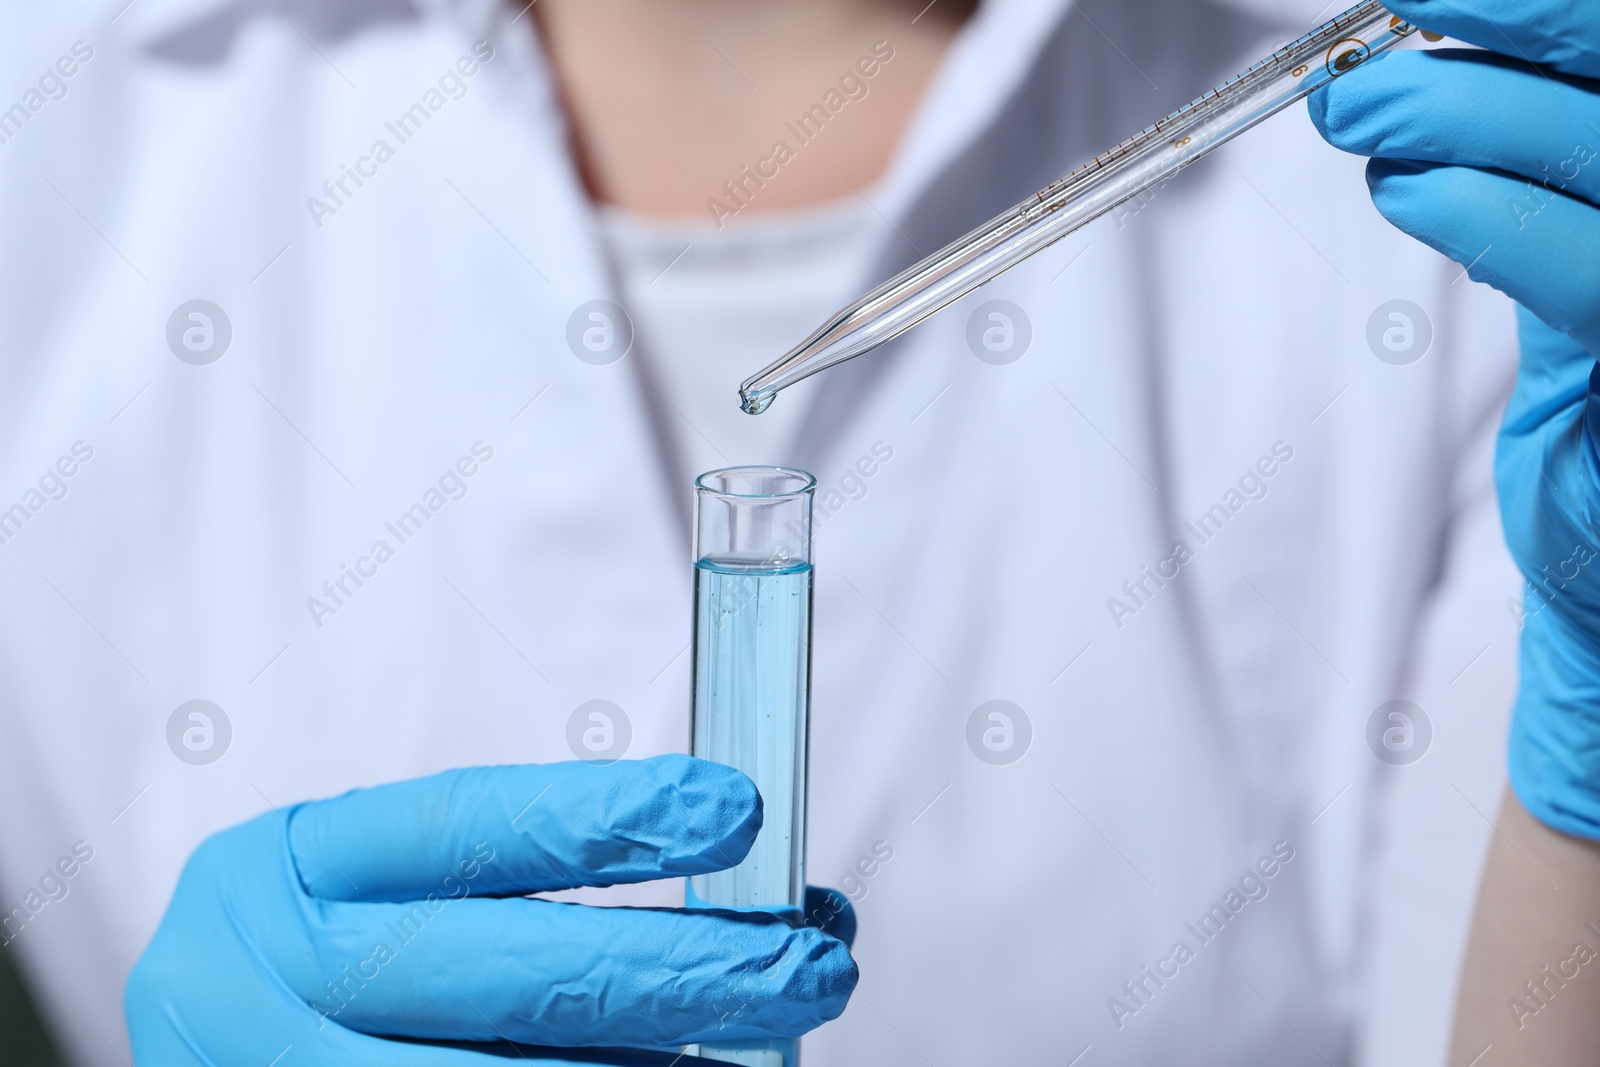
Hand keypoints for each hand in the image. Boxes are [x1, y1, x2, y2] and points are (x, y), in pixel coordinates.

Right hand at [126, 755, 857, 1064]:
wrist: (183, 1063)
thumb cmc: (314, 958)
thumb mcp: (367, 891)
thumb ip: (506, 888)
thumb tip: (737, 887)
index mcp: (293, 867)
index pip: (468, 828)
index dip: (607, 817)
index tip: (740, 811)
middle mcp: (274, 976)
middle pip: (514, 974)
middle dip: (687, 971)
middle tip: (818, 965)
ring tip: (770, 1047)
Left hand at [1309, 0, 1599, 836]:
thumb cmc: (1592, 399)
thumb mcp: (1563, 257)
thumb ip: (1514, 166)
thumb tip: (1394, 76)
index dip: (1532, 5)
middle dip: (1499, 28)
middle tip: (1365, 49)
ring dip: (1460, 110)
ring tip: (1359, 108)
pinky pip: (1581, 265)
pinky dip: (1481, 211)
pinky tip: (1412, 190)